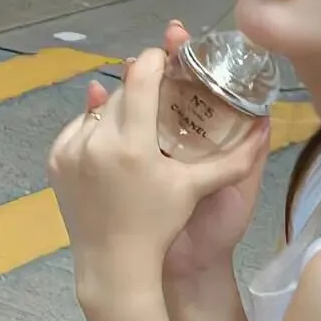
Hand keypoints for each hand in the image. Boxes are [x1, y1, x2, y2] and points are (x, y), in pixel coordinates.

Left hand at [47, 45, 269, 298]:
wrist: (113, 265)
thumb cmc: (160, 225)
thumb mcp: (196, 189)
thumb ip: (234, 159)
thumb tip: (265, 125)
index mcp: (133, 145)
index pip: (139, 78)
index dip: (154, 59)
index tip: (167, 55)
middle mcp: (97, 141)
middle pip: (119, 91)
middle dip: (139, 85)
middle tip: (158, 90)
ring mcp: (70, 151)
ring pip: (98, 109)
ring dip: (117, 108)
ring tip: (138, 122)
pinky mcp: (54, 161)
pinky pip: (77, 129)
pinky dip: (95, 128)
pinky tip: (112, 141)